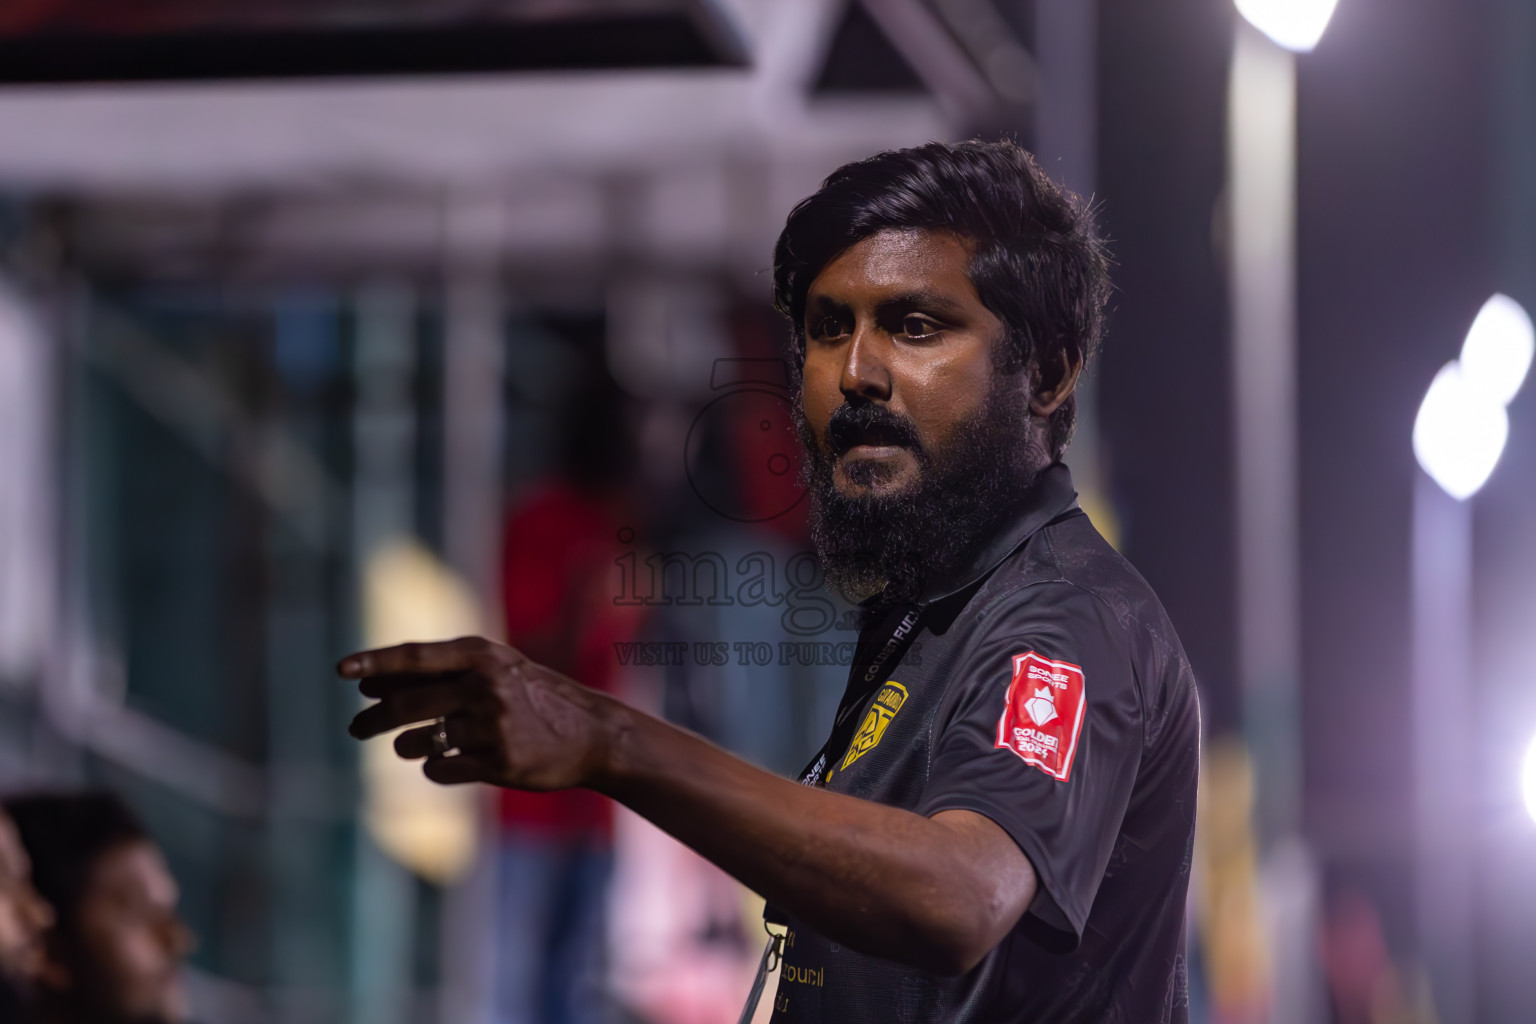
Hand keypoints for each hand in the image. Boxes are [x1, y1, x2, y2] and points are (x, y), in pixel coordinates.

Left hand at [342, 636, 616, 789]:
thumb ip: (438, 672)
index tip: (341, 670)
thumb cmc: (532, 697)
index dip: (375, 663)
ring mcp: (494, 726)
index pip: (415, 657)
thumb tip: (369, 683)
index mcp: (481, 654)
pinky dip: (434, 768)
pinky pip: (442, 770)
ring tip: (411, 745)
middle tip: (355, 728)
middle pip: (407, 705)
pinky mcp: (500, 762)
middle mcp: (485, 686)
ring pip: (418, 742)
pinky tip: (445, 762)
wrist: (591, 732)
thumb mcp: (495, 668)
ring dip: (405, 746)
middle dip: (372, 719)